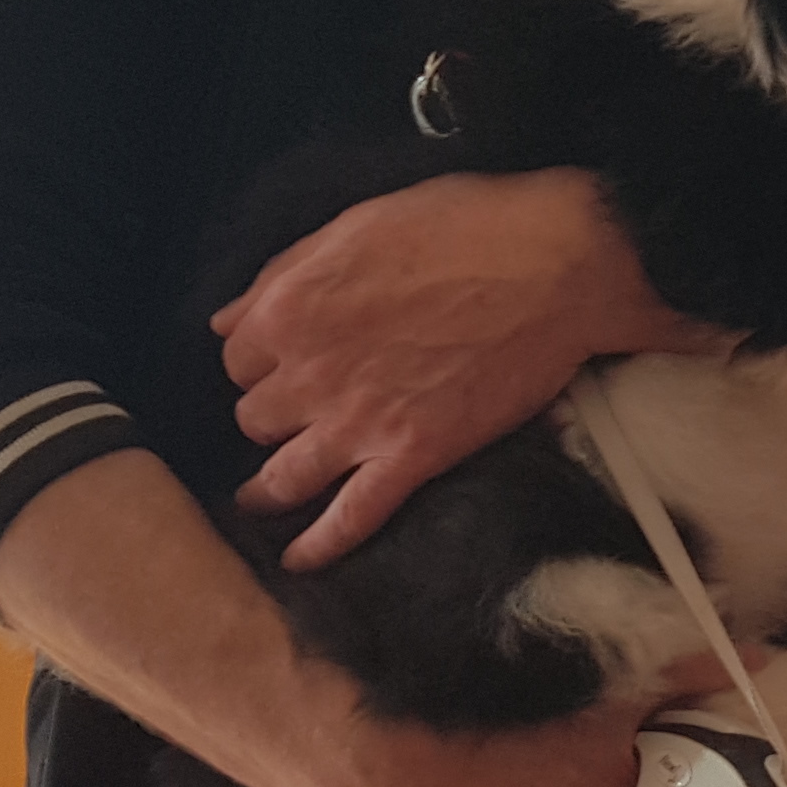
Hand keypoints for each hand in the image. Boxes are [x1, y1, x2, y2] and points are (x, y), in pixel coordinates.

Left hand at [215, 168, 727, 569]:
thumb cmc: (464, 226)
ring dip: (269, 489)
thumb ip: (285, 274)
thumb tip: (228, 318)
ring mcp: (360, 423)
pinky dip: (320, 547)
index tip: (286, 360)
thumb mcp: (356, 225)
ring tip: (263, 499)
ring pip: (282, 475)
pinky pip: (351, 517)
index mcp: (290, 308)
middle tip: (302, 409)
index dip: (262, 359)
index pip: (237, 356)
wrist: (557, 263)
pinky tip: (300, 561)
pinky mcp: (414, 456)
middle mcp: (309, 373)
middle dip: (273, 414)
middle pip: (254, 417)